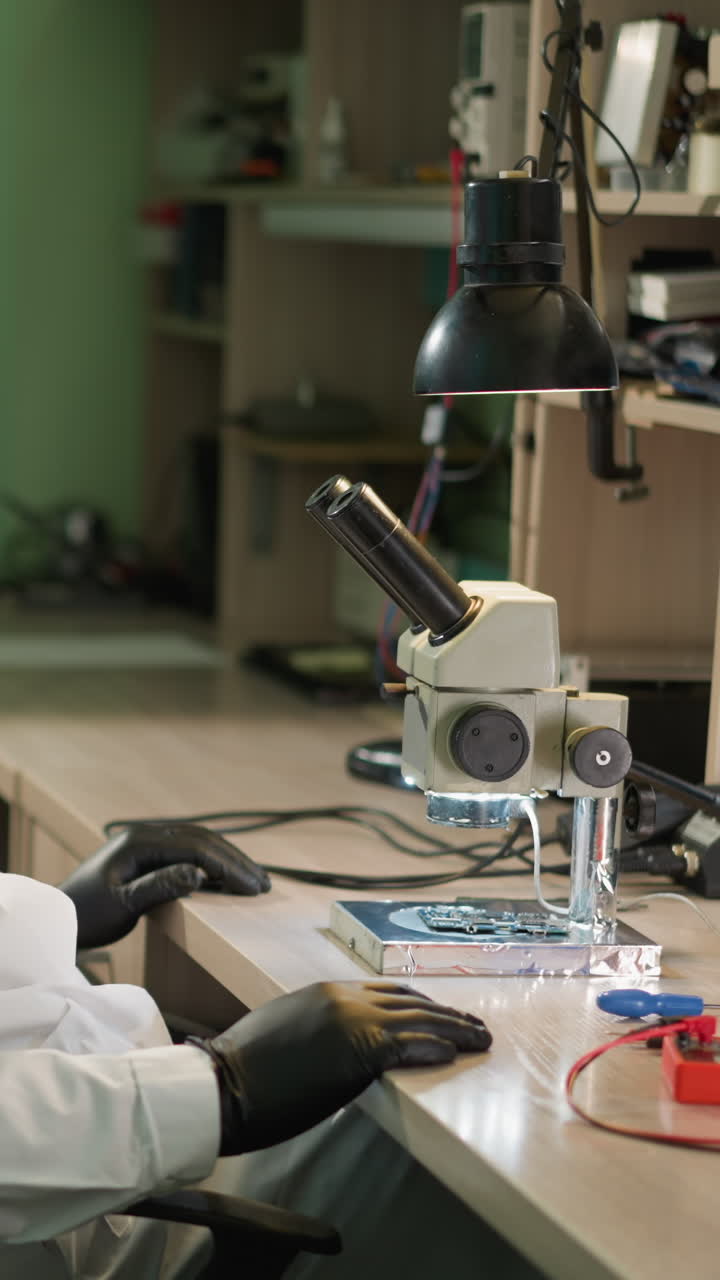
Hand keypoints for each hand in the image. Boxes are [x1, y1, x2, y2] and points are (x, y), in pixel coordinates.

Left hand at [60, 823, 270, 948]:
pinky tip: (226, 877)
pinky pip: (188, 850)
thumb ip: (160, 886)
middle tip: (264, 884)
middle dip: (236, 861)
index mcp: (140, 843)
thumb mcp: (124, 904)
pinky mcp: (148, 853)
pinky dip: (211, 862)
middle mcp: (146, 835)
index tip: (253, 886)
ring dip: (227, 859)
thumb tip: (199, 875)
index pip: (196, 848)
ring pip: (198, 842)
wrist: (60, 916)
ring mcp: (146, 841)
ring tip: (254, 879)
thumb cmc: (88, 915)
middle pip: (202, 840)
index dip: (228, 866)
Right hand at [190, 981, 490, 1154]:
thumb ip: (318, 1030)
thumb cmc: (245, 1069)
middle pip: (410, 1001)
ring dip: (455, 1030)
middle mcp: (344, 998)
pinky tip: (455, 1053)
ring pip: (419, 1020)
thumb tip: (337, 1048)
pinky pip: (410, 1044)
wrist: (225, 1082)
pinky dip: (436, 1046)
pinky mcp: (358, 1048)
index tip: (441, 1013)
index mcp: (327, 992)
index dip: (420, 1004)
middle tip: (475, 1025)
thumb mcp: (285, 1033)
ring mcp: (353, 1020)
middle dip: (446, 1014)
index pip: (387, 991)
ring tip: (480, 1039)